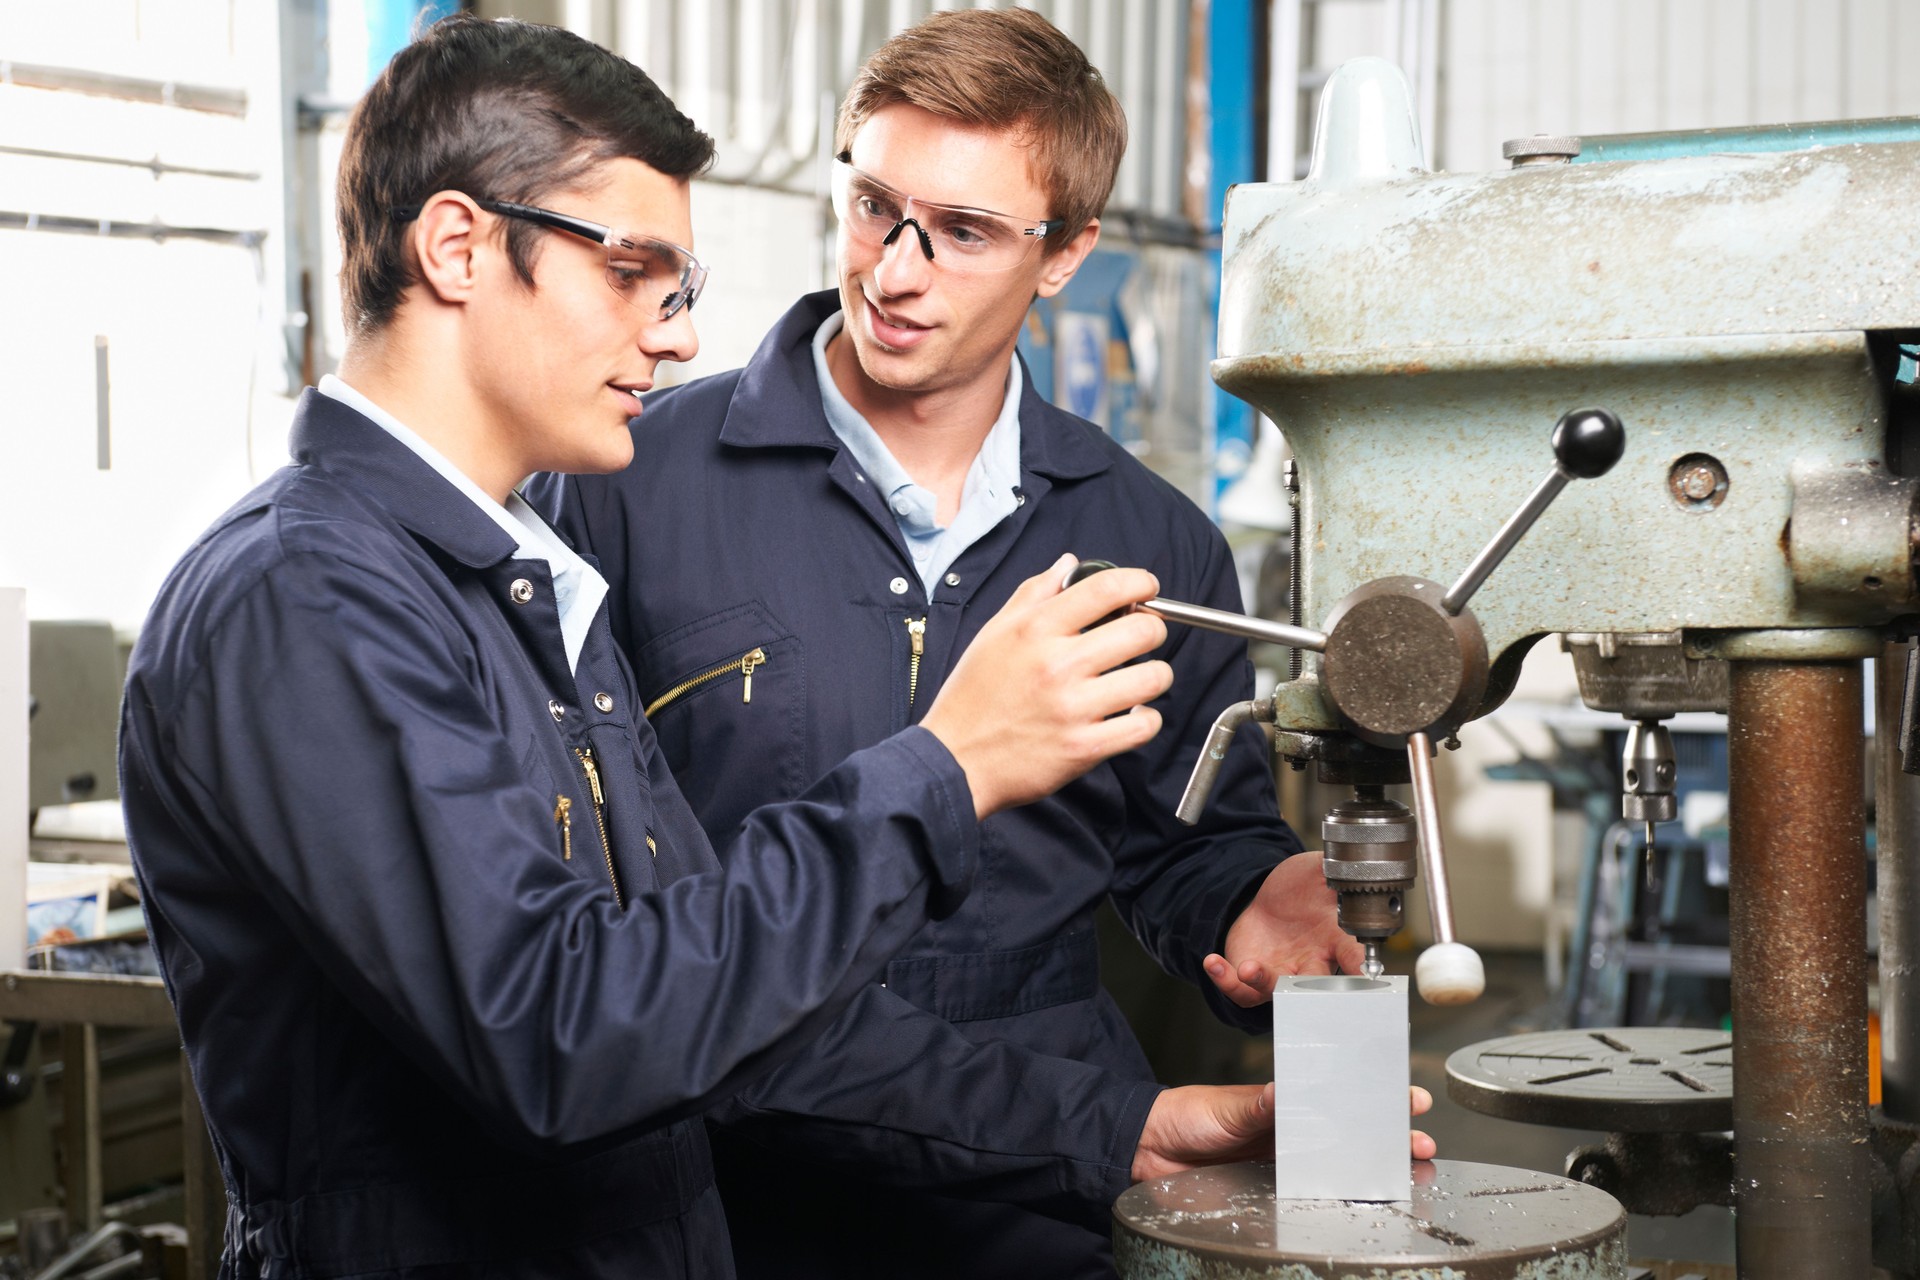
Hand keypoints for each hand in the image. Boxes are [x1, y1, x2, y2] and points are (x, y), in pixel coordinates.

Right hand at [921, 555, 1170, 818]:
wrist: (955, 760)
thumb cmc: (973, 697)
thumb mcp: (994, 633)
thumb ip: (1034, 593)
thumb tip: (1067, 564)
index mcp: (1035, 630)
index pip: (1106, 589)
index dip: (1140, 582)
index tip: (1146, 588)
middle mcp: (1057, 665)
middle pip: (1141, 631)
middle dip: (1152, 630)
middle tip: (1142, 638)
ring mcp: (1073, 708)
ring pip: (1152, 678)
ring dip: (1154, 676)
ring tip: (1137, 679)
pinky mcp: (1084, 747)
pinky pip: (1144, 725)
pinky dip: (1146, 719)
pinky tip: (1130, 715)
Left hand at [1132, 1084, 1434, 1181]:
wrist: (1152, 1149)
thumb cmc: (1189, 1115)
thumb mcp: (1229, 1106)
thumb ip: (1260, 1104)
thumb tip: (1284, 1092)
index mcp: (1286, 1100)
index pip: (1339, 1095)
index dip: (1374, 1096)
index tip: (1406, 1097)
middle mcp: (1292, 1130)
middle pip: (1350, 1132)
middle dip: (1388, 1134)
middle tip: (1420, 1140)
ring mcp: (1285, 1160)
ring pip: (1340, 1161)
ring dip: (1373, 1165)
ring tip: (1406, 1167)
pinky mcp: (1272, 1186)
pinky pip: (1312, 1188)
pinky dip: (1339, 1191)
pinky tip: (1362, 1193)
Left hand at [1202, 853, 1367, 1005]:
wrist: (1273, 896)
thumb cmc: (1306, 887)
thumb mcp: (1321, 871)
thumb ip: (1338, 871)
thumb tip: (1353, 864)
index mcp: (1336, 940)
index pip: (1353, 957)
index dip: (1360, 967)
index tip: (1366, 975)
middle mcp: (1311, 962)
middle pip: (1314, 986)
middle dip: (1309, 989)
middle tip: (1302, 982)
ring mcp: (1281, 971)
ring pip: (1274, 990)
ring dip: (1261, 982)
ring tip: (1248, 969)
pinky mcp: (1253, 973)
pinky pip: (1241, 989)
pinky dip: (1225, 980)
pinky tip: (1213, 962)